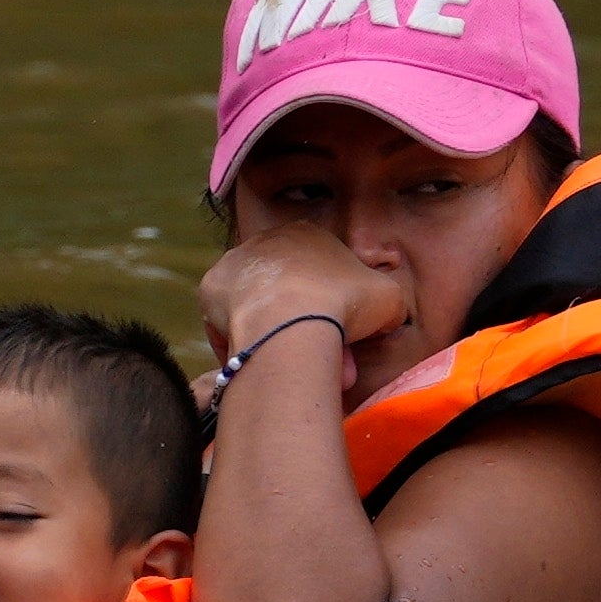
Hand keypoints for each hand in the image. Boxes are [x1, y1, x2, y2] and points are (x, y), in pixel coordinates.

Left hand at [196, 221, 406, 369]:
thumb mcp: (389, 299)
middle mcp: (268, 240)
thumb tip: (384, 319)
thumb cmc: (344, 303)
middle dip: (308, 330)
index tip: (343, 338)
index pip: (323, 273)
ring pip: (262, 307)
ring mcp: (236, 262)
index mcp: (308, 234)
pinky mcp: (212, 288)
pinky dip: (245, 341)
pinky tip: (261, 360)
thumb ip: (386, 303)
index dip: (336, 310)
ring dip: (279, 337)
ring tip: (295, 367)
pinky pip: (231, 319)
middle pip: (291, 293)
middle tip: (322, 362)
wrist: (289, 321)